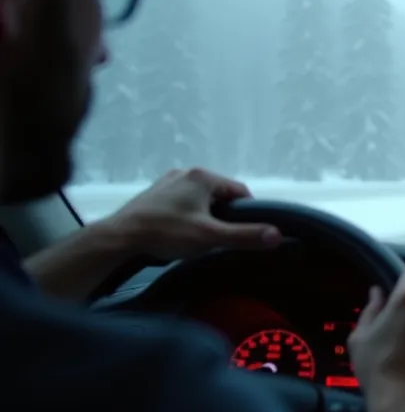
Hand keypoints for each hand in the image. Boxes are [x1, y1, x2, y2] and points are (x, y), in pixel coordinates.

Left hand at [104, 167, 281, 259]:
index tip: (245, 232)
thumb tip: (278, 235)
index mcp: (203, 176)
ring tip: (199, 238)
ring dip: (205, 216)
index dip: (247, 213)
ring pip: (200, 199)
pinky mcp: (153, 194)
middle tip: (220, 238)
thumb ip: (245, 236)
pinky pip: (181, 202)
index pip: (240, 192)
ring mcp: (167, 182)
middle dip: (224, 215)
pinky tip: (179, 233)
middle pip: (220, 195)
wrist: (118, 238)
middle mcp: (186, 173)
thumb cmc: (166, 233)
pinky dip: (187, 215)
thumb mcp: (210, 237)